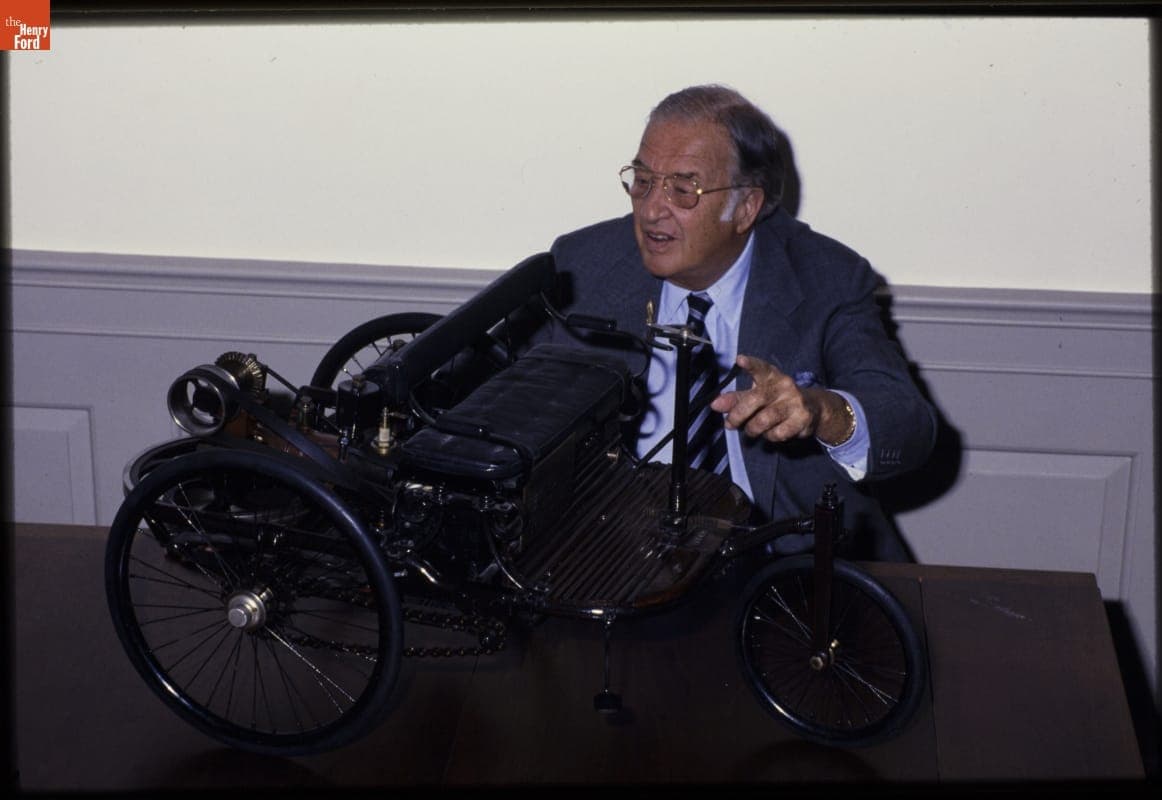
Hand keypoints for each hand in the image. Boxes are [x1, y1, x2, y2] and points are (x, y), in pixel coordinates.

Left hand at [709, 355, 850, 444]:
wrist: (814, 409)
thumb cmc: (777, 400)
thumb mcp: (757, 395)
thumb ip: (736, 399)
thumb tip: (715, 405)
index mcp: (771, 376)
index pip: (760, 368)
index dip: (750, 364)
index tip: (739, 360)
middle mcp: (784, 385)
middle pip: (755, 400)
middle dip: (738, 415)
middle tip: (730, 423)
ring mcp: (795, 401)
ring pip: (764, 420)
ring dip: (753, 429)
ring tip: (752, 430)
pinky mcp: (803, 418)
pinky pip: (777, 433)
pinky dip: (769, 437)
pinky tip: (772, 432)